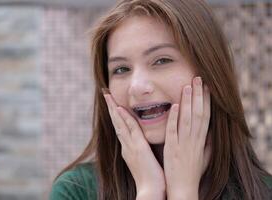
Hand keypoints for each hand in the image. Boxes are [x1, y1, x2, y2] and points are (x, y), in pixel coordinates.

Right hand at [103, 90, 165, 198]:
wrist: (151, 192)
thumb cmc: (151, 178)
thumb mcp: (144, 160)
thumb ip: (142, 150)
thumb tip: (143, 144)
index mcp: (129, 148)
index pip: (121, 127)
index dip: (117, 115)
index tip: (114, 103)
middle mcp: (126, 145)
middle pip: (116, 122)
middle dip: (111, 108)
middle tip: (105, 94)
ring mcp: (130, 146)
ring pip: (120, 123)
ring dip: (114, 109)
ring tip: (108, 96)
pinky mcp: (138, 148)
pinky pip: (131, 130)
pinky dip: (124, 119)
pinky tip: (120, 109)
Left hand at [163, 77, 210, 199]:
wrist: (183, 188)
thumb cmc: (193, 173)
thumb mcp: (205, 157)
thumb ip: (208, 143)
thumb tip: (210, 131)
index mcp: (202, 140)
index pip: (206, 116)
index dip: (206, 100)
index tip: (206, 86)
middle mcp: (194, 139)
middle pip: (198, 113)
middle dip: (198, 95)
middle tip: (197, 78)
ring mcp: (183, 143)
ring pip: (187, 119)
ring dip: (188, 102)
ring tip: (187, 86)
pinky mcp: (172, 149)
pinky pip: (174, 131)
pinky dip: (175, 118)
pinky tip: (175, 106)